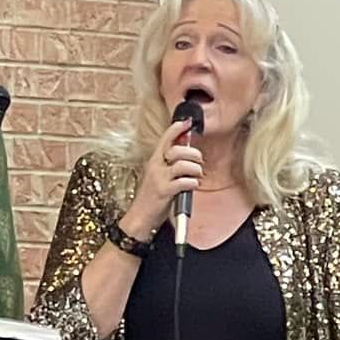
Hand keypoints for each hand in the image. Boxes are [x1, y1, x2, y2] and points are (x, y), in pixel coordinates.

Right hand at [121, 118, 203, 240]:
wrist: (139, 217)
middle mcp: (156, 166)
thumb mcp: (158, 176)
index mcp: (154, 161)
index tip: (187, 122)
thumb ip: (170, 165)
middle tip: (199, 160)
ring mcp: (159, 178)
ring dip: (195, 169)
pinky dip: (193, 183)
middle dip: (193, 153)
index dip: (177, 129)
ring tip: (197, 175)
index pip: (165, 139)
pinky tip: (193, 186)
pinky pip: (184, 181)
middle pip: (177, 150)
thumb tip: (186, 154)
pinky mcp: (164, 191)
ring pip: (182, 164)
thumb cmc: (151, 198)